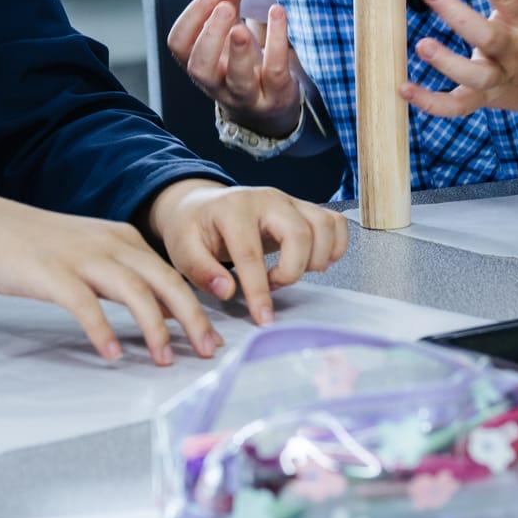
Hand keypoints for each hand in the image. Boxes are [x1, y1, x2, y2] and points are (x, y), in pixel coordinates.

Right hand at [0, 190, 219, 365]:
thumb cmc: (39, 246)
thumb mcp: (92, 252)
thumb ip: (125, 275)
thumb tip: (162, 311)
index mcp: (123, 238)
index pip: (172, 274)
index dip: (197, 307)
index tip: (214, 338)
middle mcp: (109, 243)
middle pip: (164, 280)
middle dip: (191, 318)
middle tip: (207, 351)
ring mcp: (81, 257)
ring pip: (133, 290)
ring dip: (153, 327)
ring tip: (163, 359)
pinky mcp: (52, 274)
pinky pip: (85, 304)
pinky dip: (102, 329)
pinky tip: (112, 354)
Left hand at [144, 178, 347, 326]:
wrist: (203, 205)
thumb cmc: (194, 228)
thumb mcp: (182, 248)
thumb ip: (201, 271)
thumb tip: (227, 291)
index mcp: (233, 209)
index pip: (251, 252)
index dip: (259, 290)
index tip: (263, 318)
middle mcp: (267, 199)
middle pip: (299, 233)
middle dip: (292, 271)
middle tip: (273, 285)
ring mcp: (290, 200)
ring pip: (323, 226)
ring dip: (316, 259)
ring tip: (290, 273)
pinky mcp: (304, 208)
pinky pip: (335, 222)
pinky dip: (335, 246)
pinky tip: (314, 263)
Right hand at [167, 0, 302, 136]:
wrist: (270, 104)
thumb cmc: (243, 58)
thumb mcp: (231, 26)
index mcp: (199, 62)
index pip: (179, 45)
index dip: (190, 20)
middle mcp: (217, 83)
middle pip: (200, 67)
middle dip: (210, 35)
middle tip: (224, 7)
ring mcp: (247, 94)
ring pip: (237, 81)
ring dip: (239, 51)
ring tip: (243, 26)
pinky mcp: (276, 96)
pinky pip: (275, 73)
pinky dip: (276, 43)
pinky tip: (278, 14)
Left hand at [403, 0, 517, 119]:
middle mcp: (515, 51)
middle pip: (487, 35)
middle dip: (457, 15)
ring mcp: (502, 78)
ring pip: (474, 77)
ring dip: (447, 63)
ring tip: (422, 45)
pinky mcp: (489, 99)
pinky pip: (460, 106)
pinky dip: (433, 104)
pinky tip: (404, 88)